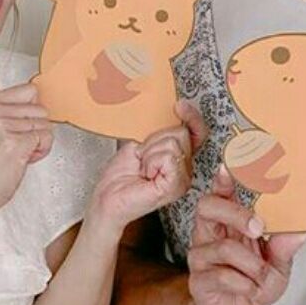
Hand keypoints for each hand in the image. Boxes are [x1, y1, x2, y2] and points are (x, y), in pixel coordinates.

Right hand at [0, 83, 51, 217]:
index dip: (33, 112)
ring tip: (18, 153)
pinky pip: (46, 138)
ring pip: (46, 124)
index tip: (20, 127)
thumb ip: (12, 110)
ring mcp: (3, 125)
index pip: (31, 90)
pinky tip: (23, 160)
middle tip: (18, 145)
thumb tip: (40, 99)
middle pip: (41, 108)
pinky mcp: (15, 143)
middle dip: (37, 129)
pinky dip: (41, 152)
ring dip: (39, 142)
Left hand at [89, 99, 206, 231]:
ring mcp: (183, 179)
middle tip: (143, 158)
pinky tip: (146, 175)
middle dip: (154, 141)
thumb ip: (158, 132)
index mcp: (179, 157)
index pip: (197, 132)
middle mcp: (185, 169)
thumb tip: (168, 112)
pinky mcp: (176, 186)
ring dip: (149, 153)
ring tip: (143, 168)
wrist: (108, 198)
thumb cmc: (120, 176)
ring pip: (173, 143)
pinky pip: (168, 158)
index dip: (191, 116)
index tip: (180, 106)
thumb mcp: (140, 143)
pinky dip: (151, 162)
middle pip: (181, 133)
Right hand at [187, 166, 305, 304]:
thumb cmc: (253, 283)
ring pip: (223, 247)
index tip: (228, 167)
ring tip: (260, 275)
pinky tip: (248, 289)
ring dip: (251, 264)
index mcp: (228, 224)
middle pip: (208, 207)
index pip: (220, 194)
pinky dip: (244, 284)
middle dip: (235, 213)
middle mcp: (209, 235)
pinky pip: (222, 275)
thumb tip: (301, 231)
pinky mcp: (198, 280)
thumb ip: (284, 247)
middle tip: (258, 228)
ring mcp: (201, 257)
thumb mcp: (277, 266)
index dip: (222, 180)